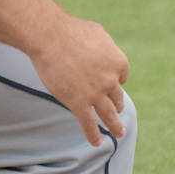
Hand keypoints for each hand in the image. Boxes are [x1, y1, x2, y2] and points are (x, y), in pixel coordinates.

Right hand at [28, 16, 129, 146]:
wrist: (51, 38)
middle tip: (118, 110)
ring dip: (115, 125)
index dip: (115, 79)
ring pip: (109, 114)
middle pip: (117, 96)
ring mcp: (96, 94)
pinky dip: (93, 135)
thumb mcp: (98, 33)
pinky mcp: (78, 103)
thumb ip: (105, 47)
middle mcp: (111, 80)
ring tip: (120, 133)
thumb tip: (103, 53)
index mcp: (119, 63)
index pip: (122, 77)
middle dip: (117, 104)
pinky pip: (89, 123)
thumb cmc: (71, 31)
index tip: (107, 80)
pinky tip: (96, 142)